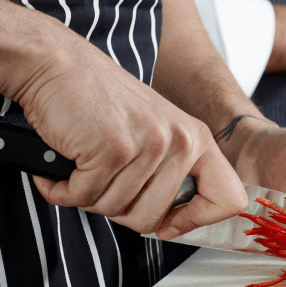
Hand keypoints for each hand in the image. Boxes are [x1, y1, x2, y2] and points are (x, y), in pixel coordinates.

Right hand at [16, 37, 247, 239]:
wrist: (54, 62)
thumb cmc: (98, 102)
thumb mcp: (154, 132)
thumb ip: (172, 173)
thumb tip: (176, 224)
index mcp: (197, 139)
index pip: (230, 200)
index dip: (197, 220)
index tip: (169, 221)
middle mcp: (181, 141)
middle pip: (154, 219)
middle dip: (119, 210)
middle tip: (103, 180)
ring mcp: (149, 145)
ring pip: (117, 210)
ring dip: (88, 195)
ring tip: (84, 162)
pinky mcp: (113, 149)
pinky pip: (84, 197)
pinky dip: (63, 188)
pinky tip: (65, 163)